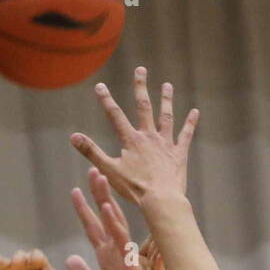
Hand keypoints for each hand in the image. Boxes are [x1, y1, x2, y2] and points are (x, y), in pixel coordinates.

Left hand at [65, 169, 168, 269]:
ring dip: (106, 200)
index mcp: (106, 258)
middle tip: (92, 171)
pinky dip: (115, 225)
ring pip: (114, 223)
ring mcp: (123, 257)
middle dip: (97, 195)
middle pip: (104, 218)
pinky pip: (122, 241)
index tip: (75, 192)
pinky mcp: (129, 265)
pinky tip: (108, 208)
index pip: (93, 228)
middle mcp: (115, 253)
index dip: (84, 210)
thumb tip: (70, 259)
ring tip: (99, 178)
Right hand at [70, 66, 198, 206]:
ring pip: (166, 116)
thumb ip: (91, 151)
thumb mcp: (109, 170)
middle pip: (144, 107)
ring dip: (166, 99)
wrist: (161, 200)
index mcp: (131, 140)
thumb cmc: (135, 188)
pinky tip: (195, 111)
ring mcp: (165, 144)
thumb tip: (73, 136)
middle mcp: (149, 137)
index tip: (100, 86)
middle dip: (140, 87)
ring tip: (167, 85)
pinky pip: (186, 135)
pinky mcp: (179, 154)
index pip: (115, 116)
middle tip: (141, 69)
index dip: (106, 100)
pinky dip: (190, 123)